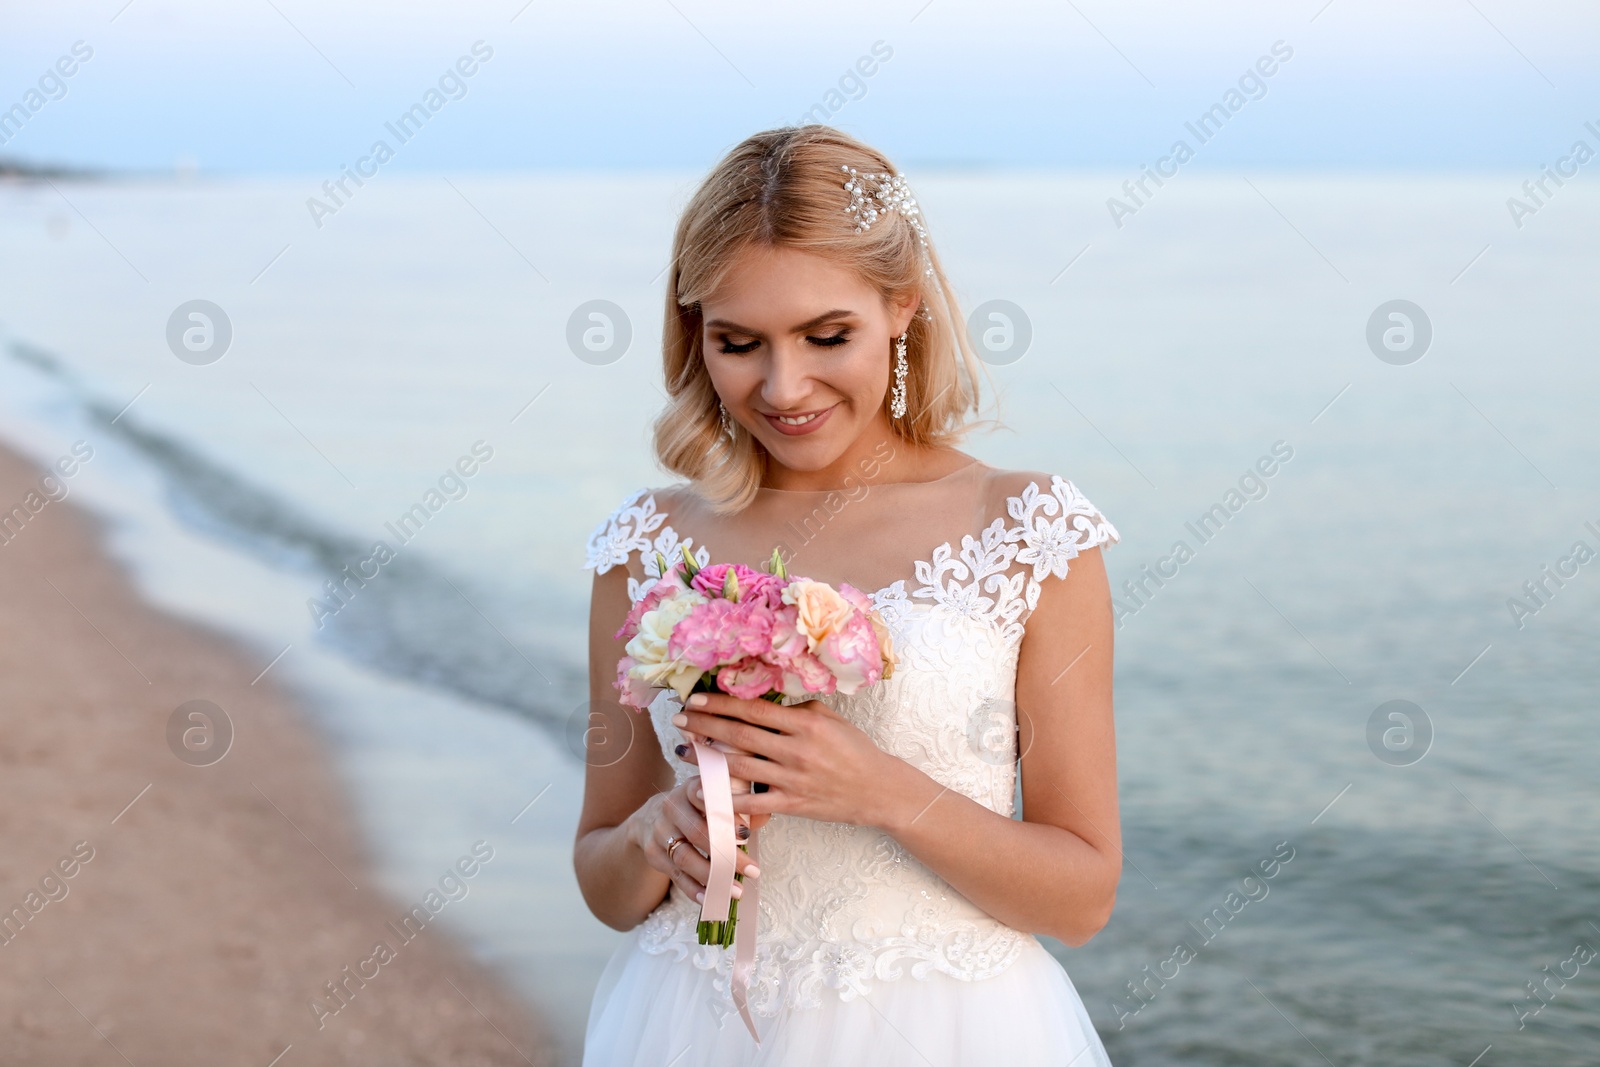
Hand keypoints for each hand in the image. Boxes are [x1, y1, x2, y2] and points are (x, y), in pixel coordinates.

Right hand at [629, 774, 761, 906]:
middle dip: (727, 854)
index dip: (726, 815)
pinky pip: (676, 875)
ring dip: (712, 876)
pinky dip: (694, 889)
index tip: (746, 833)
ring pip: (685, 857)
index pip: (706, 798)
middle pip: (698, 833)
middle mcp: (671, 807)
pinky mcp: (653, 854)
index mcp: (690, 789)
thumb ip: (739, 805)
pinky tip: (711, 897)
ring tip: (737, 890)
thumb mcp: (713, 798)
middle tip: (752, 870)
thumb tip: (763, 816)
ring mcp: (660, 831)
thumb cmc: (695, 808)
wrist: (652, 816)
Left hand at [672, 691, 902, 828]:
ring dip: (707, 759)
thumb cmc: (856, 750)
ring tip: (682, 751)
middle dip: (704, 726)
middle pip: (739, 736)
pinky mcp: (792, 804)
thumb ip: (798, 709)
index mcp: (804, 723)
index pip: (753, 711)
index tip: (694, 699)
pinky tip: (703, 792)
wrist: (879, 790)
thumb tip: (765, 703)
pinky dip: (726, 799)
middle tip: (678, 719)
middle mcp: (795, 749)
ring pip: (740, 767)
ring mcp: (792, 779)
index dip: (720, 704)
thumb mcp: (831, 719)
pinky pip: (753, 802)